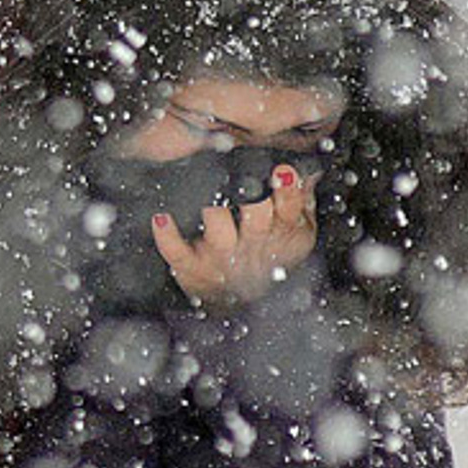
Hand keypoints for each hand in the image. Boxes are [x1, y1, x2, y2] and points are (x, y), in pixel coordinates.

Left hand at [150, 165, 318, 306]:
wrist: (244, 298)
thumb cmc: (270, 253)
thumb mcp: (297, 230)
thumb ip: (300, 197)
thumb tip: (306, 169)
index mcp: (281, 230)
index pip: (289, 208)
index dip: (287, 190)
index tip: (281, 172)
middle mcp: (251, 243)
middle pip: (255, 215)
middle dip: (251, 196)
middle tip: (243, 178)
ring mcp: (220, 255)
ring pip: (218, 230)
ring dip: (213, 210)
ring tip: (206, 188)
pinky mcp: (192, 267)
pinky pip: (176, 251)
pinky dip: (167, 237)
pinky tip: (161, 218)